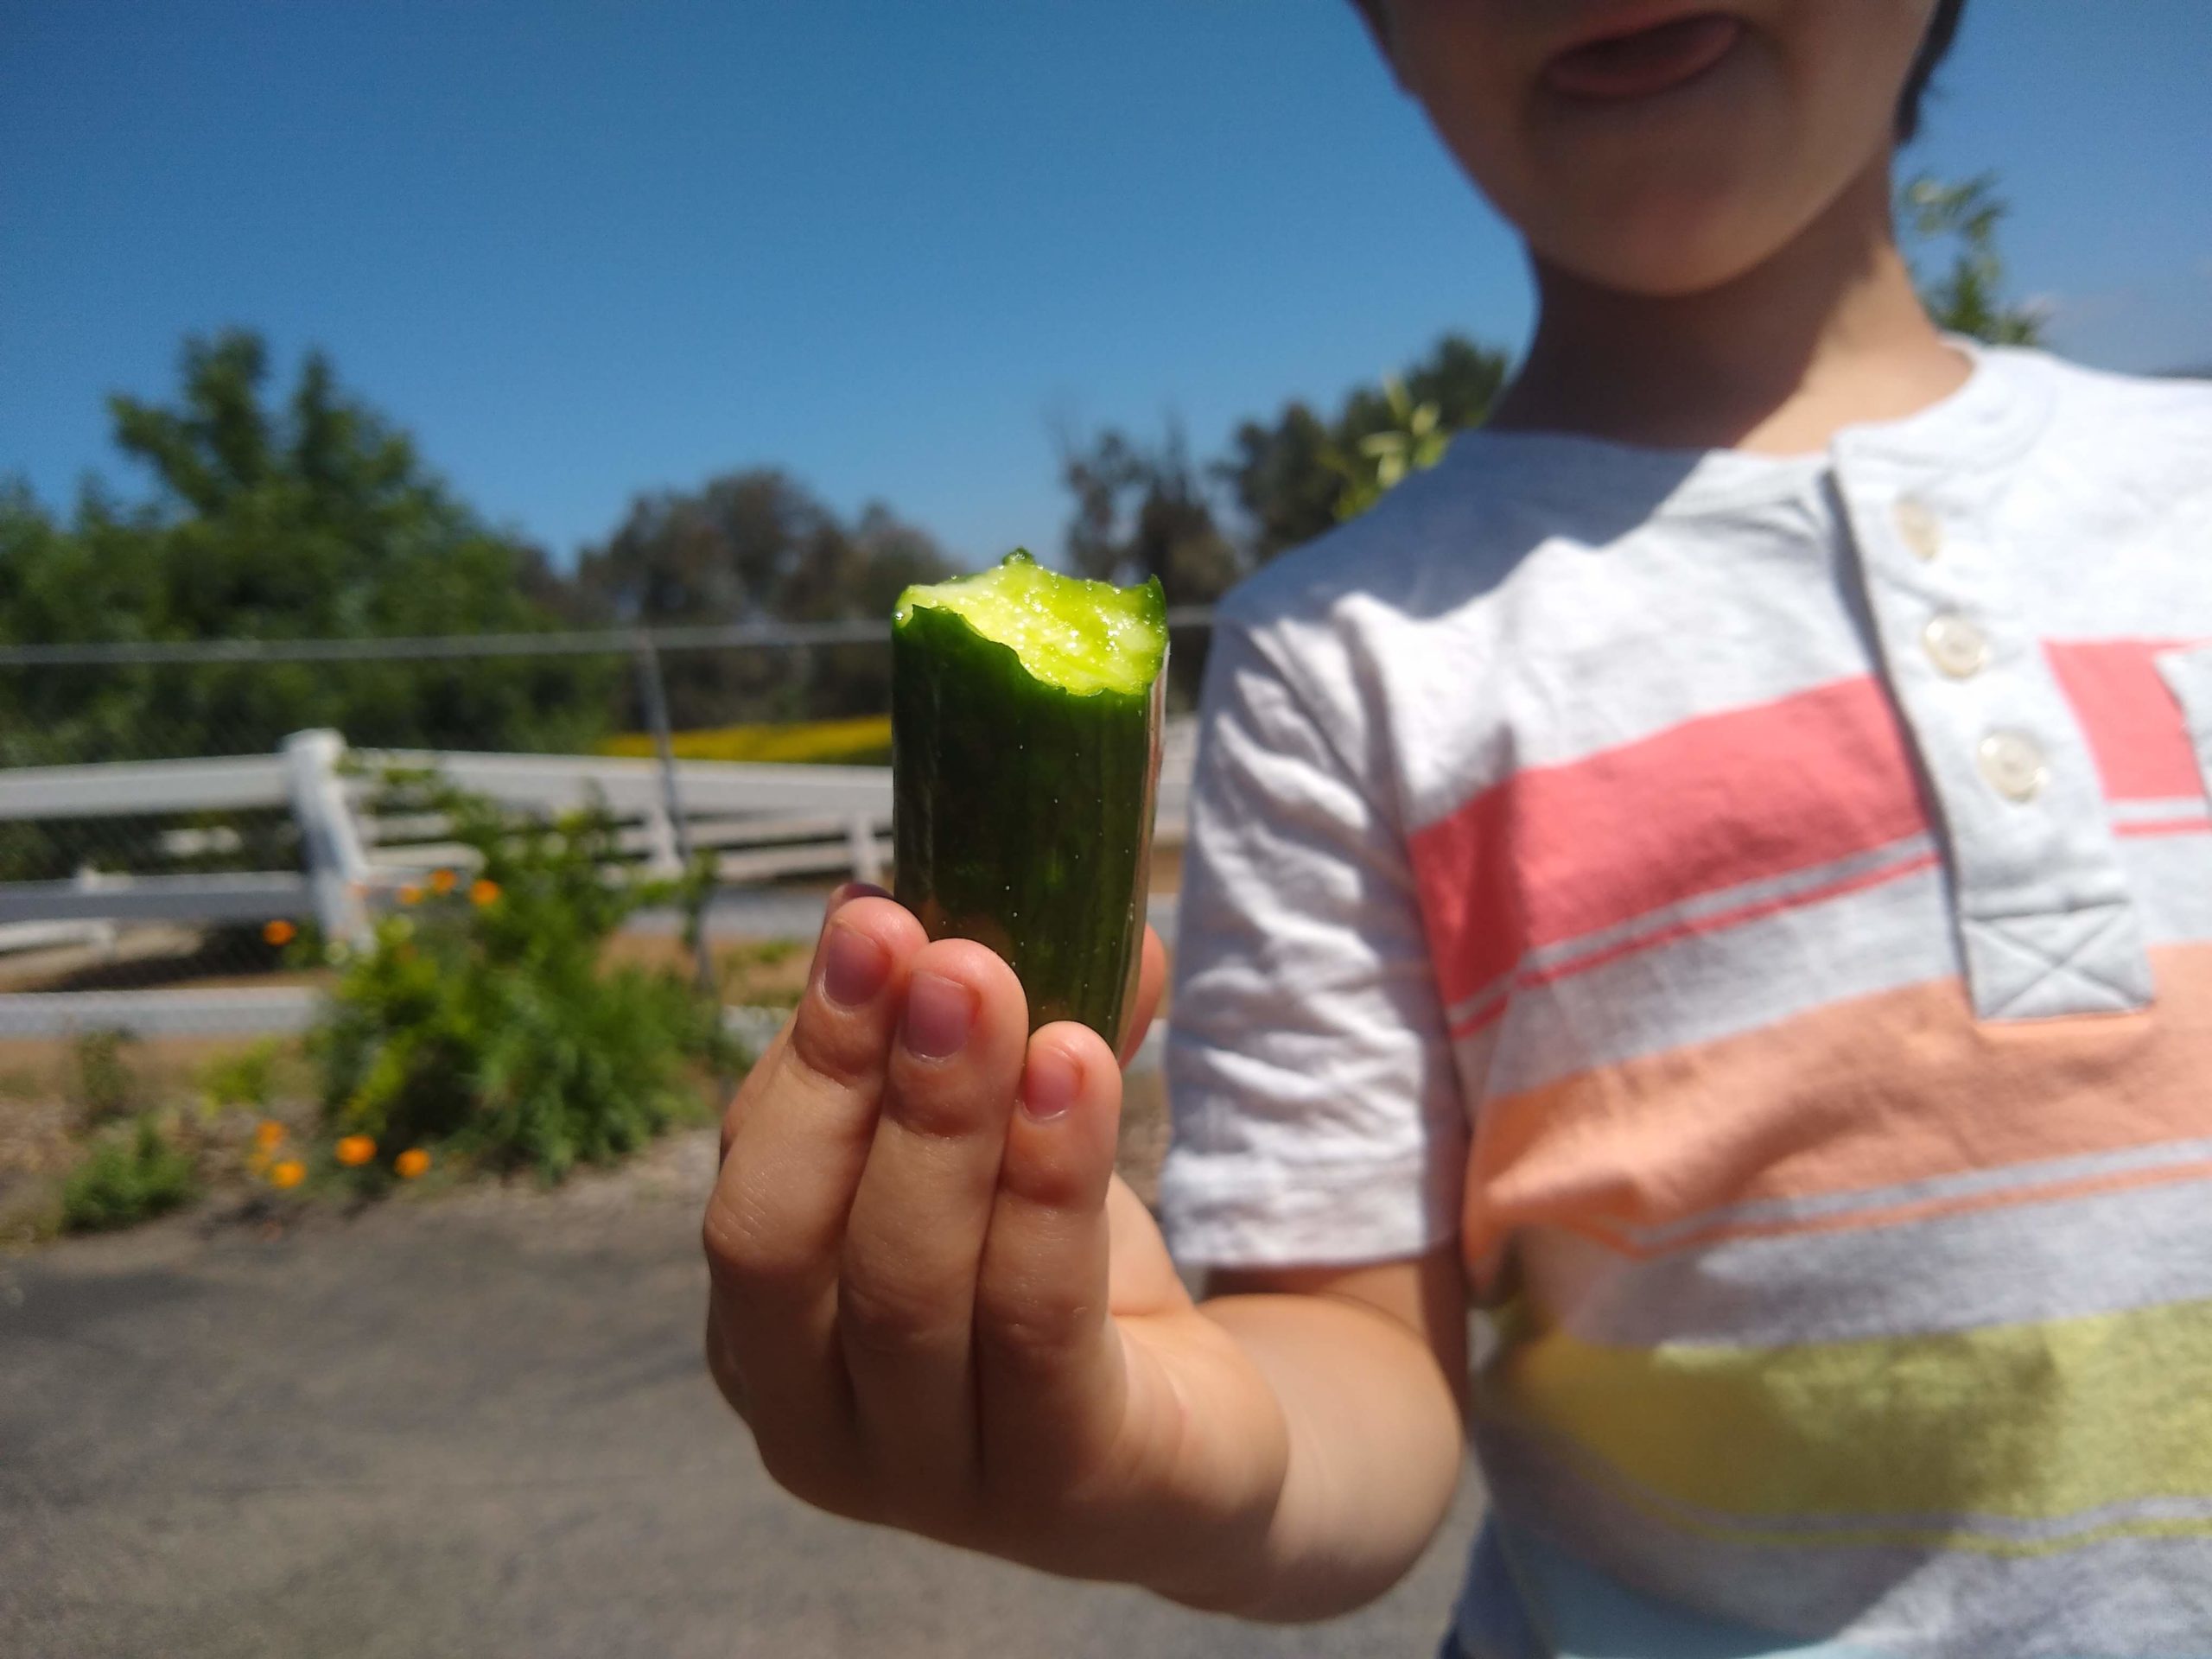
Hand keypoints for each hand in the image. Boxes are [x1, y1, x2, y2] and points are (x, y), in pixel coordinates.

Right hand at [703, 885, 1288, 1590]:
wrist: (1195, 1444)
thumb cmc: (1058, 1282)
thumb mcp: (1007, 1151)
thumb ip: (1012, 1031)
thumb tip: (1039, 877)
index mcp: (766, 1339)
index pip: (747, 1189)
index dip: (804, 1053)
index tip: (868, 919)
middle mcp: (814, 1430)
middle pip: (794, 1245)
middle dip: (859, 1079)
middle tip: (934, 951)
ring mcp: (930, 1486)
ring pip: (910, 1286)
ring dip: (954, 1119)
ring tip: (1004, 990)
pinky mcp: (1063, 1494)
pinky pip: (1037, 1326)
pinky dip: (1049, 1187)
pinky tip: (1079, 1074)